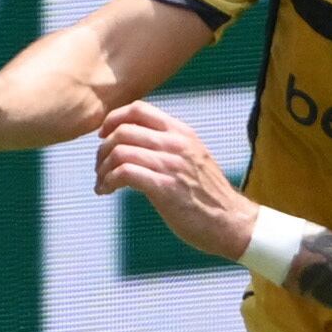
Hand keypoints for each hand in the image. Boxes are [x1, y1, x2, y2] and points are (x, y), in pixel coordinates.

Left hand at [91, 107, 253, 256]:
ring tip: (103, 183)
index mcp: (181, 132)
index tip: (103, 137)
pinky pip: (124, 173)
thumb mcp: (190, 157)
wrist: (230, 222)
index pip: (138, 109)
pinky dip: (108, 181)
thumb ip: (167, 145)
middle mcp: (176, 143)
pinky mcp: (164, 187)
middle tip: (100, 168)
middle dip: (102, 149)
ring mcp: (171, 164)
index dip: (112, 119)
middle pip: (123, 130)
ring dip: (103, 168)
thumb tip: (135, 142)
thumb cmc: (206, 194)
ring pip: (120, 151)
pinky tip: (107, 191)